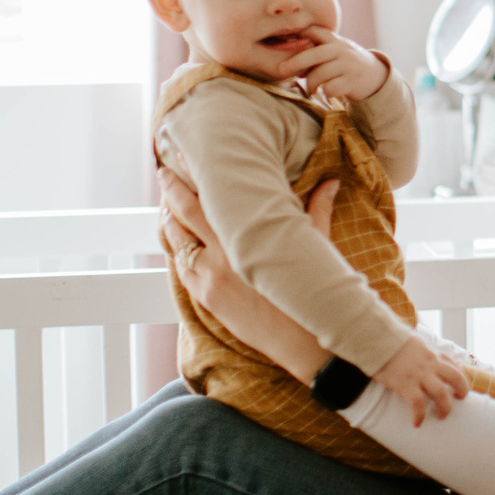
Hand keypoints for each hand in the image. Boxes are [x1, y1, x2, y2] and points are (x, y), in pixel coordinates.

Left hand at [157, 149, 336, 382]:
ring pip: (178, 240)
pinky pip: (183, 267)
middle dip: (172, 188)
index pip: (212, 194)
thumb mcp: (318, 247)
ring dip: (170, 218)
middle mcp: (223, 254)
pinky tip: (178, 240)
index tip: (183, 150)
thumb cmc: (315, 294)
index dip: (194, 171)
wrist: (308, 344)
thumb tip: (330, 182)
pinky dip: (177, 250)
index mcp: (247, 235)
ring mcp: (210, 277)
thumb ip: (317, 211)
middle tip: (165, 170)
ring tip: (167, 202)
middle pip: (185, 212)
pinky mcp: (207, 298)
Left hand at [281, 26, 390, 102]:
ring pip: (320, 74)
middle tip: (280, 70)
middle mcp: (341, 50)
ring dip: (311, 84)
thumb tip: (286, 55)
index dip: (298, 35)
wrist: (374, 74)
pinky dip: (325, 92)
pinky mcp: (352, 81)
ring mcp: (347, 65)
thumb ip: (315, 49)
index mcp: (334, 40)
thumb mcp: (334, 50)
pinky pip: (331, 88)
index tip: (282, 42)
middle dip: (295, 62)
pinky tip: (324, 93)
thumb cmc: (345, 62)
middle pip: (314, 55)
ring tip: (310, 89)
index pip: (314, 31)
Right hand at [372, 335, 469, 427]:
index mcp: (431, 352)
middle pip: (456, 378)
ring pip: (441, 394)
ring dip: (444, 408)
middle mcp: (429, 363)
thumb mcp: (411, 340)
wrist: (374, 337)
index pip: (453, 364)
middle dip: (462, 390)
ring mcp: (418, 374)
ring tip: (441, 416)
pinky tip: (417, 423)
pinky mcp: (405, 383)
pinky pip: (418, 404)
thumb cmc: (388, 338)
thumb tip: (419, 353)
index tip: (458, 386)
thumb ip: (419, 349)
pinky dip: (419, 416)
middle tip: (459, 399)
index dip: (459, 376)